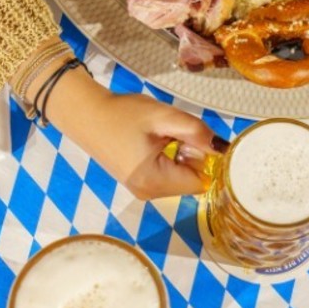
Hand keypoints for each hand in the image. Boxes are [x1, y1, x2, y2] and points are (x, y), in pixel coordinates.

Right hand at [44, 66, 227, 199]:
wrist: (85, 114)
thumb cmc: (122, 114)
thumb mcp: (163, 116)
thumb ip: (196, 132)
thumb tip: (223, 148)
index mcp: (154, 181)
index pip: (202, 181)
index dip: (205, 158)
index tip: (190, 137)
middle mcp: (149, 194)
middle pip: (193, 181)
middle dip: (192, 156)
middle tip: (170, 134)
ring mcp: (144, 192)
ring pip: (183, 178)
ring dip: (182, 157)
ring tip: (160, 137)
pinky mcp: (141, 185)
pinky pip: (170, 176)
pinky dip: (172, 160)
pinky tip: (156, 144)